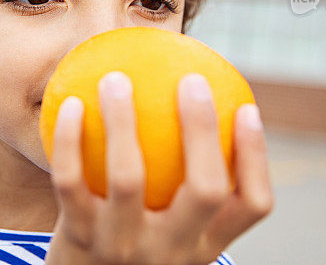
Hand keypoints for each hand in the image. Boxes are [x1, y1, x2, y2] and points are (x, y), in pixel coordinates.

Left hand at [44, 71, 273, 264]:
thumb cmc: (134, 242)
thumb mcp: (170, 230)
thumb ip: (187, 184)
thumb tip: (198, 102)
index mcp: (205, 244)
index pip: (253, 204)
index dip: (257, 155)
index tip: (246, 107)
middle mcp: (173, 250)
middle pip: (205, 188)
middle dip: (202, 129)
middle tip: (192, 80)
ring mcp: (125, 247)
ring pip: (129, 177)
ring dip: (122, 120)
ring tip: (116, 79)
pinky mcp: (79, 240)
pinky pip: (71, 180)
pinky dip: (69, 139)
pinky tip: (72, 104)